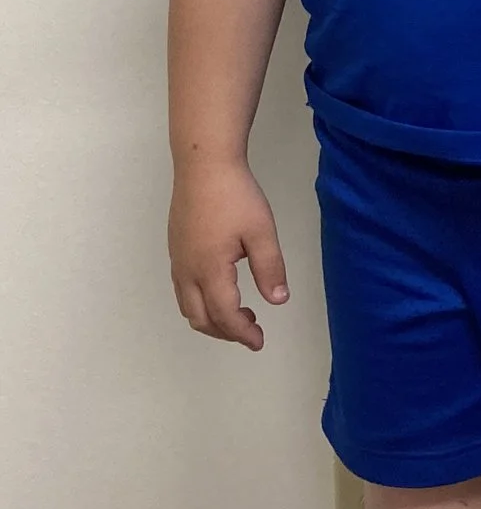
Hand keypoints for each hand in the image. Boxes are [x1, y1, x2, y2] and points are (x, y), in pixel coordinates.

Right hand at [169, 159, 288, 350]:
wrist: (203, 166)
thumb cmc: (235, 197)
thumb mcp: (261, 232)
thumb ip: (270, 268)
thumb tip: (277, 301)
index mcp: (209, 270)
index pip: (224, 315)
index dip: (242, 333)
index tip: (259, 342)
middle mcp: (186, 271)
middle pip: (200, 318)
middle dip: (225, 332)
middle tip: (252, 332)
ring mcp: (177, 260)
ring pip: (187, 305)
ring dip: (211, 318)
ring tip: (241, 314)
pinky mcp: (176, 249)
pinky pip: (182, 289)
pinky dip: (201, 302)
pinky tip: (223, 291)